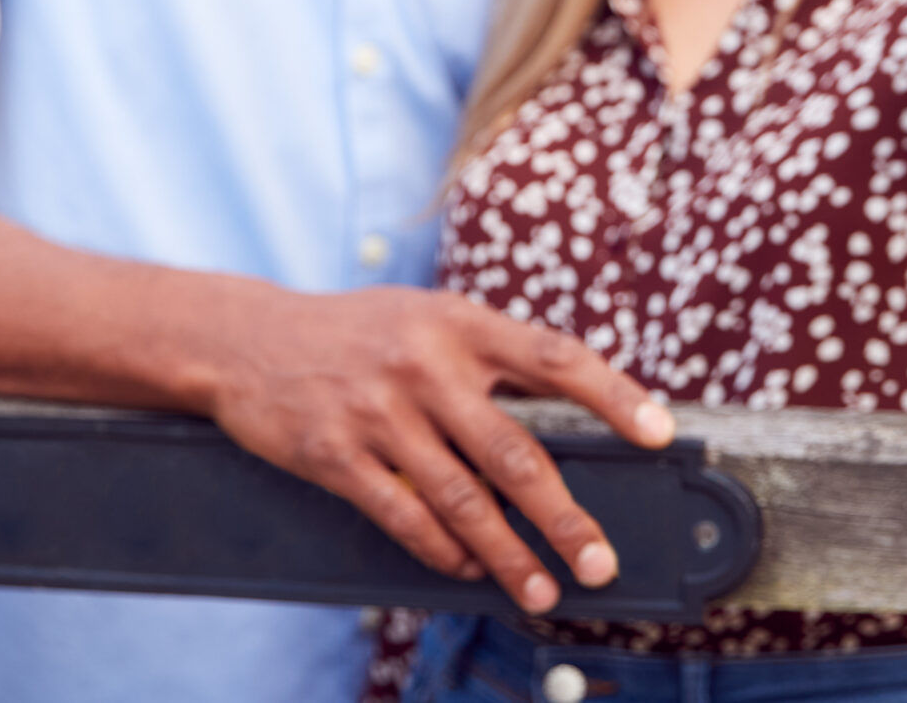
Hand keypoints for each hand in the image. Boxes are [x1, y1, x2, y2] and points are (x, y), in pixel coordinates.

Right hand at [197, 282, 673, 613]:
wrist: (247, 338)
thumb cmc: (358, 333)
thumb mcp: (428, 317)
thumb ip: (490, 356)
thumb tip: (572, 409)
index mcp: (460, 322)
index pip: (554, 357)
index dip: (614, 395)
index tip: (660, 432)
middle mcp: (424, 365)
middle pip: (514, 452)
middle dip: (564, 516)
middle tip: (600, 561)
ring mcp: (377, 412)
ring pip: (461, 500)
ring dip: (508, 555)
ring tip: (541, 590)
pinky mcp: (334, 454)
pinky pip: (403, 516)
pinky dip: (442, 551)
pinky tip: (466, 570)